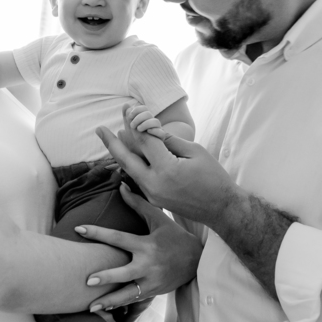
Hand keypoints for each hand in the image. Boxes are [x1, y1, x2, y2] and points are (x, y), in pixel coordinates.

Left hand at [76, 183, 202, 311]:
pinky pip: (133, 300)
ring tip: (91, 307)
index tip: (79, 229)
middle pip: (124, 273)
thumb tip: (121, 186)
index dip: (98, 232)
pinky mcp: (152, 292)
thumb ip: (138, 204)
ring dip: (109, 301)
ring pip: (127, 294)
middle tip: (87, 280)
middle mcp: (148, 265)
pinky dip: (118, 305)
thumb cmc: (175, 237)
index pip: (118, 238)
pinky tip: (103, 309)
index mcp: (146, 245)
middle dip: (106, 277)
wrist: (196, 261)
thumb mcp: (159, 219)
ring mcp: (151, 281)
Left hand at [95, 105, 245, 227]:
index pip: (145, 141)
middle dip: (111, 142)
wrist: (222, 209)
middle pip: (126, 159)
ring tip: (110, 138)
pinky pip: (137, 180)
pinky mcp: (154, 202)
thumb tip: (151, 129)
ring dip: (120, 154)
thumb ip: (170, 140)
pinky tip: (126, 157)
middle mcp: (155, 184)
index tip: (131, 112)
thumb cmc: (214, 177)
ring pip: (129, 171)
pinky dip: (131, 166)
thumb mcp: (195, 151)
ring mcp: (153, 195)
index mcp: (167, 169)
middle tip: (99, 128)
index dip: (138, 125)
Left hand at [125, 102, 165, 138]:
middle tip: (132, 125)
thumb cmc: (137, 137)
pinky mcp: (161, 137)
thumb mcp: (129, 127)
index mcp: (146, 118)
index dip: (137, 110)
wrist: (142, 149)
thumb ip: (127, 116)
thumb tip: (126, 104)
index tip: (130, 116)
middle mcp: (152, 122)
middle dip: (139, 118)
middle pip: (148, 114)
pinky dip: (154, 131)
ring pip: (156, 122)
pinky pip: (161, 132)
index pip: (144, 108)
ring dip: (146, 124)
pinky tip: (148, 132)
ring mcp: (158, 129)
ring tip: (138, 129)